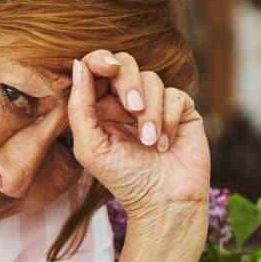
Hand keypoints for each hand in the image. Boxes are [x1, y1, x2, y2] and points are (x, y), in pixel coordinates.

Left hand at [68, 50, 209, 223]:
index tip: (107, 68)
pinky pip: (175, 95)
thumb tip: (78, 64)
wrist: (163, 201)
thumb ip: (80, 107)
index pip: (98, 68)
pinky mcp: (182, 110)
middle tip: (132, 108)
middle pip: (126, 63)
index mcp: (102, 106)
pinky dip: (168, 118)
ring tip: (149, 142)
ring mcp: (157, 103)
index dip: (100, 59)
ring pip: (152, 80)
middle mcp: (129, 100)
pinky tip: (164, 144)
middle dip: (128, 82)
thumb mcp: (90, 146)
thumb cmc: (124, 179)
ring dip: (149, 112)